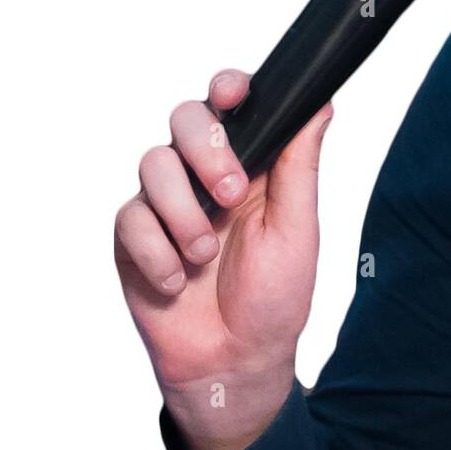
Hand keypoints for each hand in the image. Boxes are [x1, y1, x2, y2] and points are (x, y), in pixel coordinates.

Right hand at [114, 68, 333, 449]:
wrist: (234, 361)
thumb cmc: (275, 296)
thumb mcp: (297, 228)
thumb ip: (300, 163)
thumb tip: (320, 101)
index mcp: (250, 165)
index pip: (230, 106)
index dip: (227, 88)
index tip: (232, 95)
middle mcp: (202, 175)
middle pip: (184, 119)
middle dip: (206, 150)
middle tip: (232, 194)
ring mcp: (164, 204)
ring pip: (152, 164)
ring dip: (183, 212)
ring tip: (204, 255)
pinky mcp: (133, 238)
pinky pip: (130, 220)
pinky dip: (156, 253)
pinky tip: (176, 282)